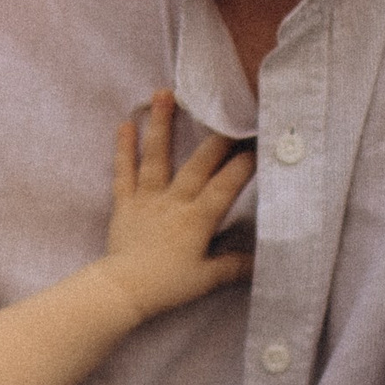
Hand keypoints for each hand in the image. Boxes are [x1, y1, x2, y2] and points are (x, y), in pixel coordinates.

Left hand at [98, 90, 254, 322]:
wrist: (123, 290)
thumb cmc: (167, 286)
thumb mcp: (206, 278)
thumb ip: (234, 266)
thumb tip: (261, 263)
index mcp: (197, 219)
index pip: (226, 186)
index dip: (243, 165)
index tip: (259, 144)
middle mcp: (174, 201)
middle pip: (198, 164)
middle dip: (216, 138)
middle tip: (228, 112)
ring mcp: (148, 198)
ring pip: (157, 156)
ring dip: (161, 124)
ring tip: (165, 93)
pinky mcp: (125, 203)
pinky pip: (124, 172)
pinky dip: (123, 148)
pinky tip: (125, 125)